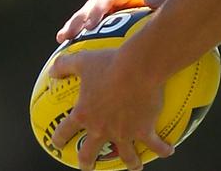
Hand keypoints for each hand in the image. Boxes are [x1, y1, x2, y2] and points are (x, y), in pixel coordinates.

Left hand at [49, 45, 172, 170]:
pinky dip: (162, 149)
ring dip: (130, 162)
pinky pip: (155, 144)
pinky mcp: (143, 130)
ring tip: (135, 165)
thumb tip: (52, 70)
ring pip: (125, 155)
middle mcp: (101, 128)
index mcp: (85, 114)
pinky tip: (168, 150)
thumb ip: (65, 65)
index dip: (59, 138)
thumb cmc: (110, 62)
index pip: (65, 131)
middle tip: (88, 164)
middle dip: (87, 161)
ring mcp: (123, 132)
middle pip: (89, 153)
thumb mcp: (84, 60)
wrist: (138, 67)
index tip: (59, 143)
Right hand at [56, 0, 171, 42]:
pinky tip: (70, 56)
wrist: (182, 20)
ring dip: (74, 26)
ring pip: (90, 16)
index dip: (97, 9)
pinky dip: (82, 41)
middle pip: (94, 5)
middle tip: (68, 35)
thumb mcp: (173, 5)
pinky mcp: (113, 24)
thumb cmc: (179, 14)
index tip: (90, 26)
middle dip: (79, 18)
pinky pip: (95, 31)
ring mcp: (116, 11)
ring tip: (62, 40)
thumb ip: (162, 1)